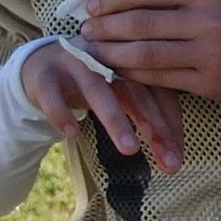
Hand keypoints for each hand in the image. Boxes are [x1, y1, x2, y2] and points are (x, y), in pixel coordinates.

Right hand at [20, 40, 183, 172]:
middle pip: (135, 90)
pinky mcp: (45, 75)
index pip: (159, 91)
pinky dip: (62, 112)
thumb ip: (147, 116)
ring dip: (115, 119)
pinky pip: (53, 95)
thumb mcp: (121, 92)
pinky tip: (73, 132)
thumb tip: (175, 157)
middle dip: (154, 126)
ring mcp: (75, 64)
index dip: (171, 123)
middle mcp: (107, 59)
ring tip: (130, 149)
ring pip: (98, 90)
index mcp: (131, 61)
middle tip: (169, 162)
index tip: (179, 158)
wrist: (41, 64)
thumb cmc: (93, 82)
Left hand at [78, 0, 220, 116]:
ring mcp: (208, 54)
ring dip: (112, 53)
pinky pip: (161, 79)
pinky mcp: (207, 83)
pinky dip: (134, 74)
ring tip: (93, 50)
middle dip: (106, 27)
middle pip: (142, 23)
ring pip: (146, 54)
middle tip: (84, 29)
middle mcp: (207, 21)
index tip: (93, 4)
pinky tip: (118, 70)